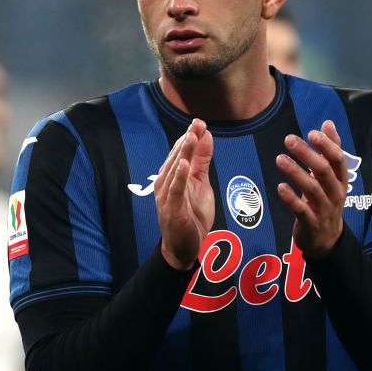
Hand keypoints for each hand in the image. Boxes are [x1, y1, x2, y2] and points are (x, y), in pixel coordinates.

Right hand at [154, 119, 214, 269]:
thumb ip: (202, 161)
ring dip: (183, 153)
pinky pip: (175, 191)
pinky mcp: (171, 210)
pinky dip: (178, 177)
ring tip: (191, 137)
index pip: (180, 152)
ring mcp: (166, 196)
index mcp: (172, 176)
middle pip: (176, 158)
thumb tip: (206, 136)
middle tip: (197, 124)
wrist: (184, 247)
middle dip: (187, 140)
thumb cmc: (191, 215)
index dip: (190, 137)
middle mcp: (165, 183)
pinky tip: (183, 164)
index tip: (199, 122)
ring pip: (174, 171)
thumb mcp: (200, 184)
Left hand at [275, 120, 346, 259]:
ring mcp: (324, 209)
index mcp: (340, 180)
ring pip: (312, 189)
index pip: (338, 160)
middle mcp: (335, 194)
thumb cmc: (327, 200)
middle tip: (289, 139)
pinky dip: (291, 198)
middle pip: (324, 171)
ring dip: (295, 172)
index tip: (312, 133)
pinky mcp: (311, 223)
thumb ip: (330, 150)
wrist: (327, 239)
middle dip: (307, 154)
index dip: (326, 146)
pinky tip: (280, 187)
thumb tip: (328, 123)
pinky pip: (302, 210)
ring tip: (279, 159)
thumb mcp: (332, 177)